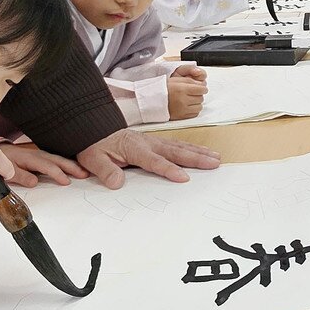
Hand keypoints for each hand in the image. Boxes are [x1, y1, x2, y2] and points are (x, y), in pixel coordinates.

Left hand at [0, 141, 86, 187]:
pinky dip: (67, 163)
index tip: (67, 182)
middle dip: (72, 167)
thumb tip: (34, 182)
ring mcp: (42, 155)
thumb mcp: (9, 171)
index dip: (58, 174)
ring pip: (60, 159)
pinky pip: (57, 160)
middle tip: (84, 174)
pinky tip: (75, 168)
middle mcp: (39, 155)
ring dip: (72, 165)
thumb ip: (21, 176)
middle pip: (58, 160)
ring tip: (84, 172)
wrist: (0, 152)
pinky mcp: (43, 157)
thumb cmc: (5, 161)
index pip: (48, 166)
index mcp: (31, 158)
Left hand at [75, 128, 221, 188]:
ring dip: (199, 152)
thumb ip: (105, 170)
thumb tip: (116, 183)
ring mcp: (154, 141)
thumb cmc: (94, 144)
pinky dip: (192, 148)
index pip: (155, 161)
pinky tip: (203, 152)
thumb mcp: (92, 158)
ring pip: (180, 146)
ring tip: (216, 158)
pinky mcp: (156, 141)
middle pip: (175, 151)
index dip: (169, 169)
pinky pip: (177, 144)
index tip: (184, 178)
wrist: (94, 127)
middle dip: (196, 158)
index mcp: (134, 148)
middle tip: (214, 164)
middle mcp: (148, 143)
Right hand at [167, 65, 208, 120]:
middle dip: (198, 95)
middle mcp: (183, 100)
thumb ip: (190, 81)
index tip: (200, 88)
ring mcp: (182, 110)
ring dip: (196, 103)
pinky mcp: (181, 117)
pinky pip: (194, 114)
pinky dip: (193, 110)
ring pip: (199, 107)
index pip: (201, 89)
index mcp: (182, 89)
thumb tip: (202, 85)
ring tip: (190, 100)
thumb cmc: (163, 89)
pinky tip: (188, 106)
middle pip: (201, 98)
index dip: (202, 88)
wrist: (152, 100)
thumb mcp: (175, 80)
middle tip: (192, 94)